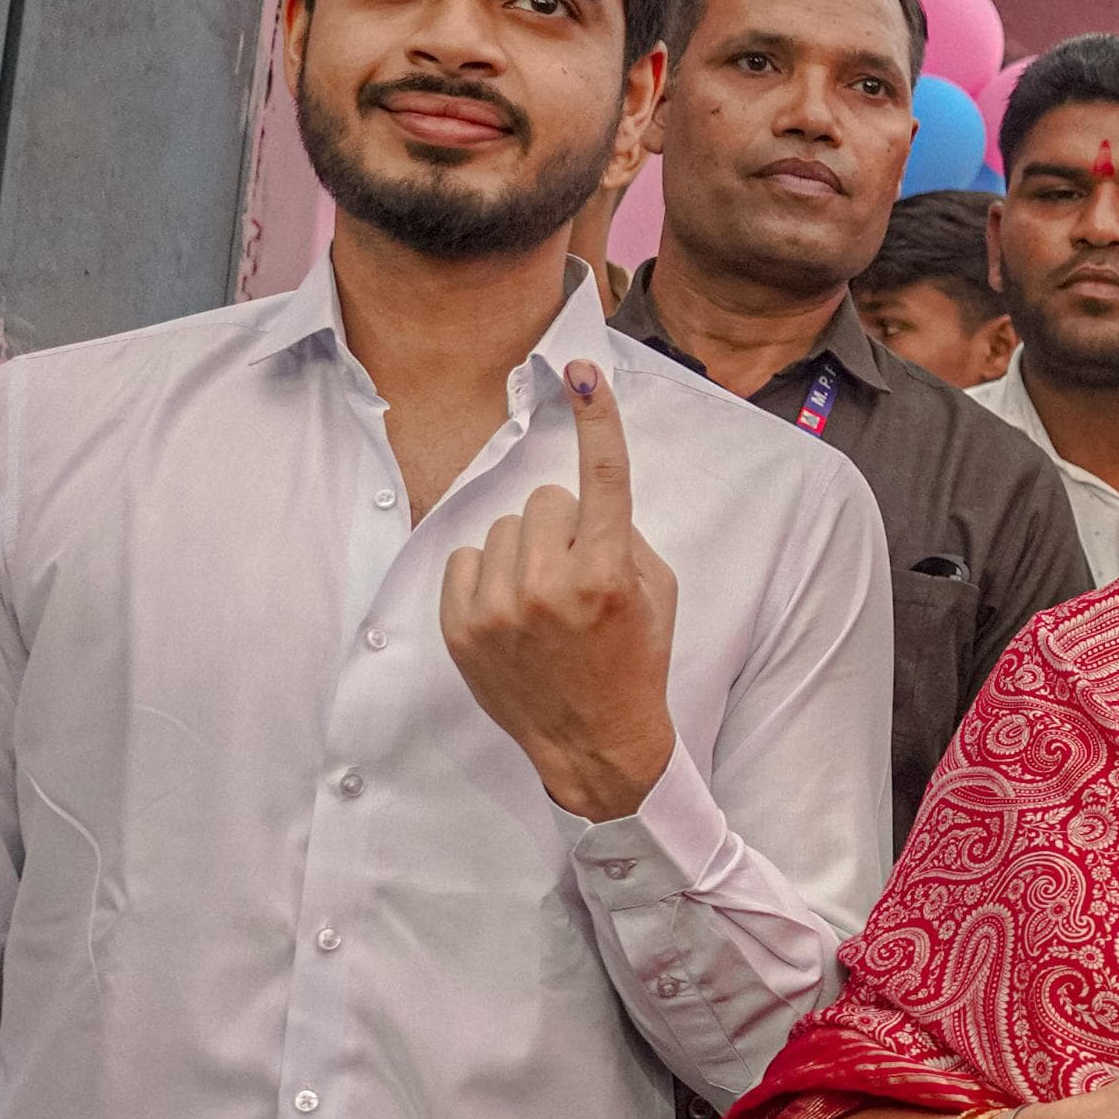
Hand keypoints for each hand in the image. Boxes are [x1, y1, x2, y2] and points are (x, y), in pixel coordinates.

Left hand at [441, 361, 680, 820]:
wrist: (595, 743)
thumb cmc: (634, 661)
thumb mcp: (656, 595)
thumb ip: (622, 535)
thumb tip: (580, 495)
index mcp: (607, 576)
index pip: (603, 479)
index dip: (598, 421)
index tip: (584, 374)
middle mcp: (549, 587)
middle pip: (545, 500)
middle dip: (564, 525)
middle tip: (578, 572)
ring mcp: (499, 610)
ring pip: (505, 528)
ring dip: (525, 552)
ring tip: (544, 601)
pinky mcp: (462, 627)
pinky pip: (467, 558)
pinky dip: (490, 577)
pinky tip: (512, 613)